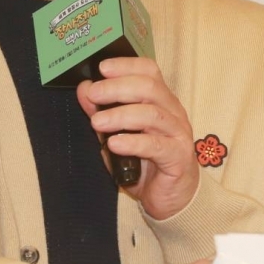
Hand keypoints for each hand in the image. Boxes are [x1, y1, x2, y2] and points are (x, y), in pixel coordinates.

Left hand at [76, 57, 198, 219]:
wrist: (170, 199)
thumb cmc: (145, 162)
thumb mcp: (116, 134)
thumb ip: (102, 112)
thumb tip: (84, 90)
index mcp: (160, 100)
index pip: (149, 71)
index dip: (126, 65)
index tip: (102, 68)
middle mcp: (172, 112)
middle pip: (149, 87)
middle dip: (117, 87)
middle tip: (93, 94)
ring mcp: (178, 134)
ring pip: (152, 114)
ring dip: (121, 115)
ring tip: (97, 122)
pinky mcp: (179, 158)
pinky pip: (156, 146)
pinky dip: (133, 142)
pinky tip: (114, 143)